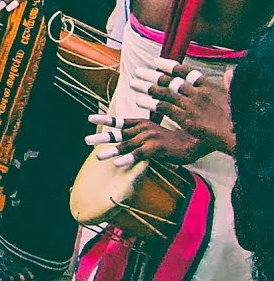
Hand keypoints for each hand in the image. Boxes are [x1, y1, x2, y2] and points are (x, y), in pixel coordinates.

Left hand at [85, 116, 207, 166]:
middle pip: (118, 134)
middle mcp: (143, 129)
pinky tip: (118, 163)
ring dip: (111, 151)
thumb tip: (131, 138)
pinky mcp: (156, 148)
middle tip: (86, 141)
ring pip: (126, 146)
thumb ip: (143, 133)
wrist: (195, 141)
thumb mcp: (156, 132)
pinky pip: (139, 155)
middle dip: (102, 138)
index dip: (105, 120)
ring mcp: (149, 138)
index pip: (120, 121)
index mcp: (142, 123)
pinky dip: (128, 159)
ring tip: (97, 156)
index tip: (90, 118)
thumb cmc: (175, 139)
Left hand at [130, 61, 235, 153]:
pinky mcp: (185, 118)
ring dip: (147, 87)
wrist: (238, 135)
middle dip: (152, 75)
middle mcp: (197, 93)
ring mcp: (190, 105)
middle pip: (170, 80)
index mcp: (209, 86)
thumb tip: (230, 72)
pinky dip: (151, 103)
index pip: (184, 71)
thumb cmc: (239, 118)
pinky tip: (140, 101)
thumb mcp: (236, 97)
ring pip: (163, 92)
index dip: (168, 65)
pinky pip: (164, 107)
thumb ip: (229, 84)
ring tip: (134, 83)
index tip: (155, 62)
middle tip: (138, 72)